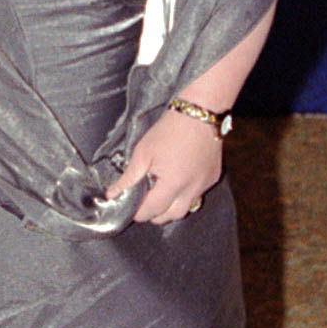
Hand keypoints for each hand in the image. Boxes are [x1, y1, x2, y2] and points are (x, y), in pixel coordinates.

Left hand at [104, 108, 223, 224]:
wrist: (200, 111)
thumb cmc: (169, 129)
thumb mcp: (143, 152)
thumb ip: (129, 177)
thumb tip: (112, 194)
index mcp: (173, 184)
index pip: (152, 211)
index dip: (138, 213)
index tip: (129, 208)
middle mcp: (193, 189)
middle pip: (171, 216)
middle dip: (155, 215)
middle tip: (142, 204)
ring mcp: (206, 184)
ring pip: (186, 209)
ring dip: (171, 208)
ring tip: (158, 195)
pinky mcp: (214, 177)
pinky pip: (197, 195)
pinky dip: (185, 195)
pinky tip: (176, 182)